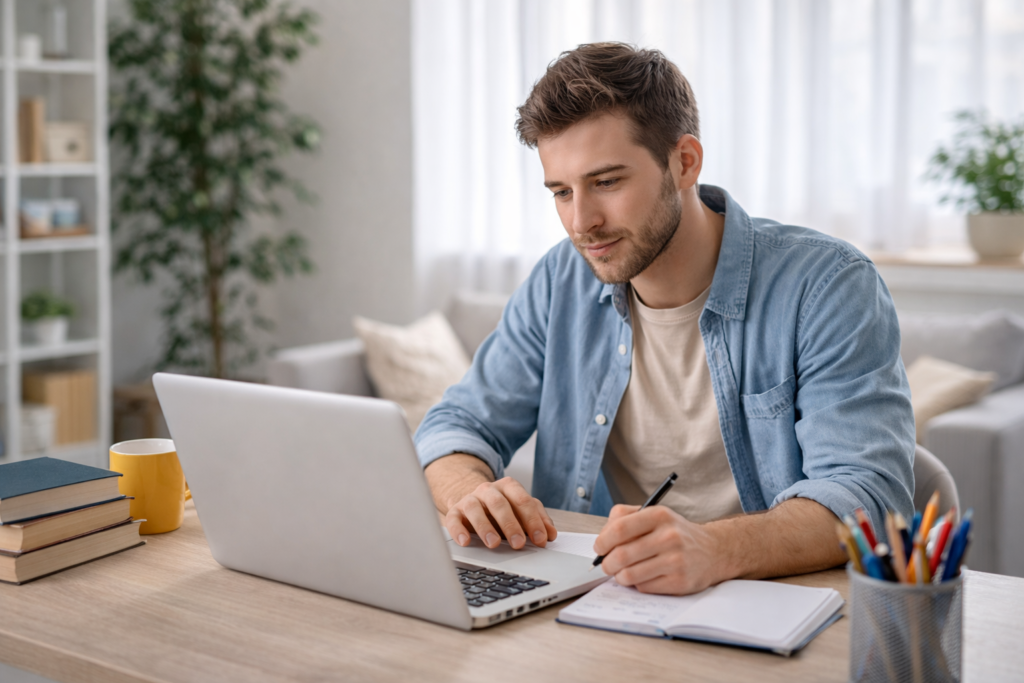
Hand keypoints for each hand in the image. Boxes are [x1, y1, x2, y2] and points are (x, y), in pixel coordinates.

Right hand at [445, 477, 557, 549]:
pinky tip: (466, 542)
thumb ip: (538, 520)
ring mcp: (469, 499)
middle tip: (519, 544)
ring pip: (475, 509)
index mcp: (508, 486)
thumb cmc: (501, 510)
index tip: (540, 540)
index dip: (533, 521)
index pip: (523, 501)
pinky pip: (454, 519)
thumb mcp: (521, 511)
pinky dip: (459, 530)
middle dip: (511, 525)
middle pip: (500, 504)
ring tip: (494, 544)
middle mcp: (488, 490)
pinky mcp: (454, 511)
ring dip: (485, 527)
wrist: (472, 503)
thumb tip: (551, 534)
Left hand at [593, 504, 725, 594]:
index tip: (599, 548)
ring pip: (629, 575)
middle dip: (606, 564)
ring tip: (623, 572)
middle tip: (606, 565)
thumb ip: (626, 518)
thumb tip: (602, 539)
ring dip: (620, 576)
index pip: (619, 529)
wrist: (714, 551)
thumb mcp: (656, 515)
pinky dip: (638, 584)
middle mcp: (669, 536)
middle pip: (621, 555)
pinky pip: (644, 587)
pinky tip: (645, 577)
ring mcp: (675, 560)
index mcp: (659, 515)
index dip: (602, 541)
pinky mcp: (679, 582)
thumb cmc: (677, 533)